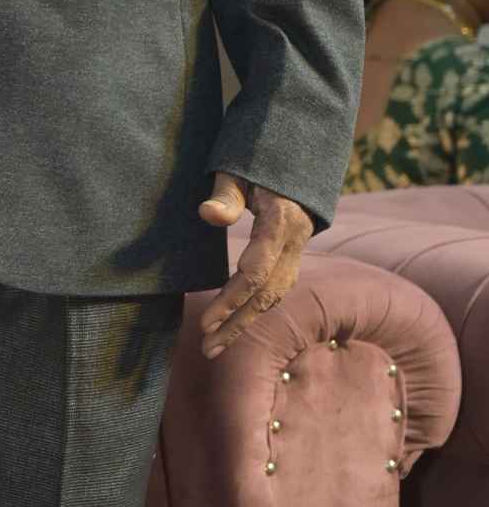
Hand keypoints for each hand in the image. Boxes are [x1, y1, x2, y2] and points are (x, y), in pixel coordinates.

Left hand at [197, 173, 313, 358]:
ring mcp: (297, 252)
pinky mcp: (292, 257)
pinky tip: (234, 324)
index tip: (205, 323)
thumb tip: (207, 214)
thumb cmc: (262, 161)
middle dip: (237, 324)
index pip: (256, 273)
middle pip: (266, 294)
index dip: (230, 300)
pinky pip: (275, 289)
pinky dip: (255, 309)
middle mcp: (295, 244)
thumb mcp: (240, 169)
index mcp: (282, 224)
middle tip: (208, 348)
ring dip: (245, 322)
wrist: (300, 157)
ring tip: (216, 346)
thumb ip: (226, 194)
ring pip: (273, 296)